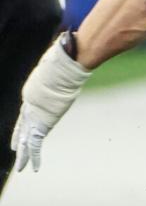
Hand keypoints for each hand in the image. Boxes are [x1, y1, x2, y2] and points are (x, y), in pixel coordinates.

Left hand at [11, 36, 91, 171]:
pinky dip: (33, 156)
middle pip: (23, 124)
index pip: (27, 109)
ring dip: (23, 153)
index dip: (24, 119)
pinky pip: (36, 143)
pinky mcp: (42, 122)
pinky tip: (31, 168)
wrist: (66, 64)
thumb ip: (62, 52)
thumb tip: (71, 37)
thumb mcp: (60, 55)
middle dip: (19, 138)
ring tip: (20, 166)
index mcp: (33, 90)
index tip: (23, 127)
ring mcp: (36, 113)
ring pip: (26, 137)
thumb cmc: (67, 55)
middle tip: (14, 150)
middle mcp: (31, 103)